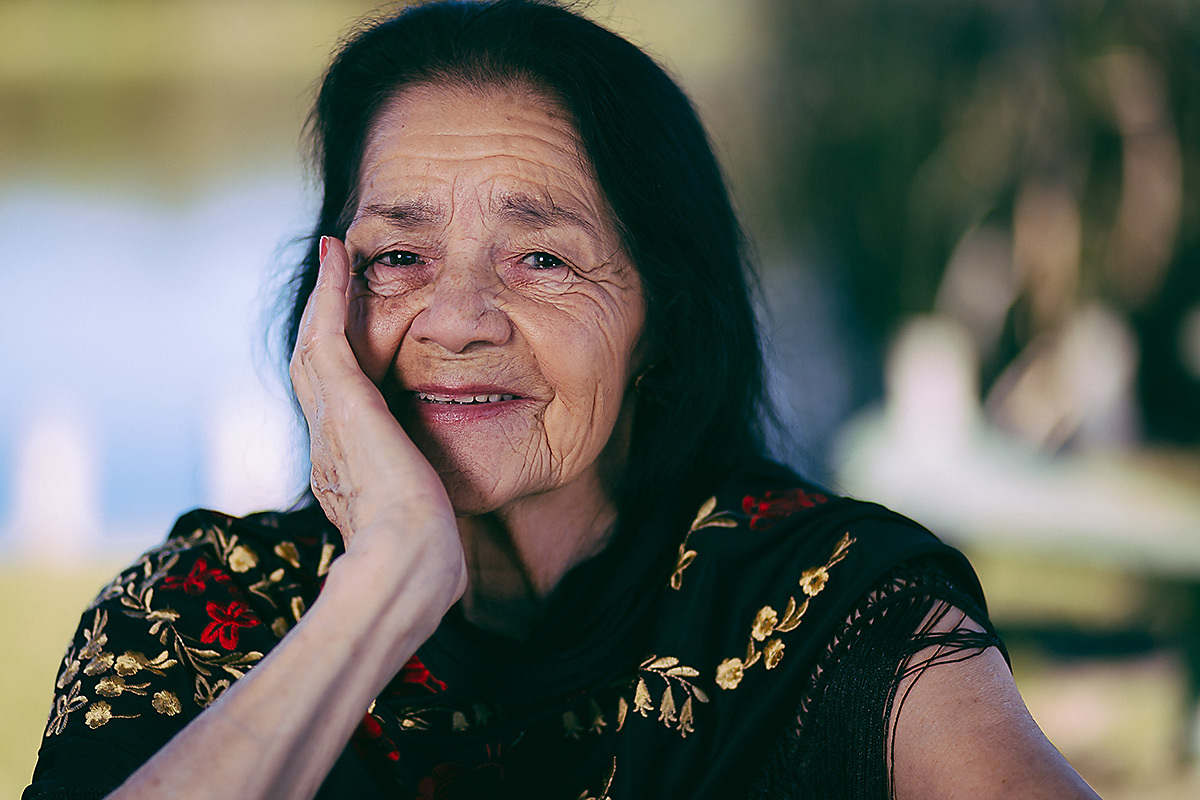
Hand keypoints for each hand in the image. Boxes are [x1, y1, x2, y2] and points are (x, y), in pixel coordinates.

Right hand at [289, 237, 465, 594]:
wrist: (407, 564)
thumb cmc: (424, 562)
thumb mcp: (420, 530)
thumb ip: (419, 515)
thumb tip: (436, 522)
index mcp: (343, 474)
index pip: (334, 410)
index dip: (336, 371)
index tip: (346, 344)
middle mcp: (326, 445)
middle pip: (313, 368)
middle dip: (320, 323)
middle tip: (330, 281)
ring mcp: (329, 423)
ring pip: (314, 345)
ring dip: (323, 300)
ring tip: (333, 259)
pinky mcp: (345, 403)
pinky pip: (328, 335)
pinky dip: (332, 295)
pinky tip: (339, 259)